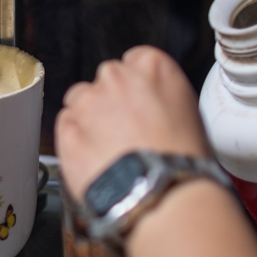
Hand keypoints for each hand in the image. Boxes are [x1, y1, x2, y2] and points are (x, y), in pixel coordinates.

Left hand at [55, 46, 210, 200]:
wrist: (161, 194)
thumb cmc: (183, 161)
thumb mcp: (190, 114)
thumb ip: (163, 97)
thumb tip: (153, 107)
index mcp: (152, 66)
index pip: (135, 62)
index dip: (137, 89)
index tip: (140, 106)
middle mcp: (116, 77)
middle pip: (105, 80)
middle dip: (111, 102)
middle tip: (125, 132)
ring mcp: (87, 102)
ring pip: (79, 100)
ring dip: (89, 118)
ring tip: (108, 149)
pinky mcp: (67, 128)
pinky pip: (66, 126)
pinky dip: (75, 140)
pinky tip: (95, 160)